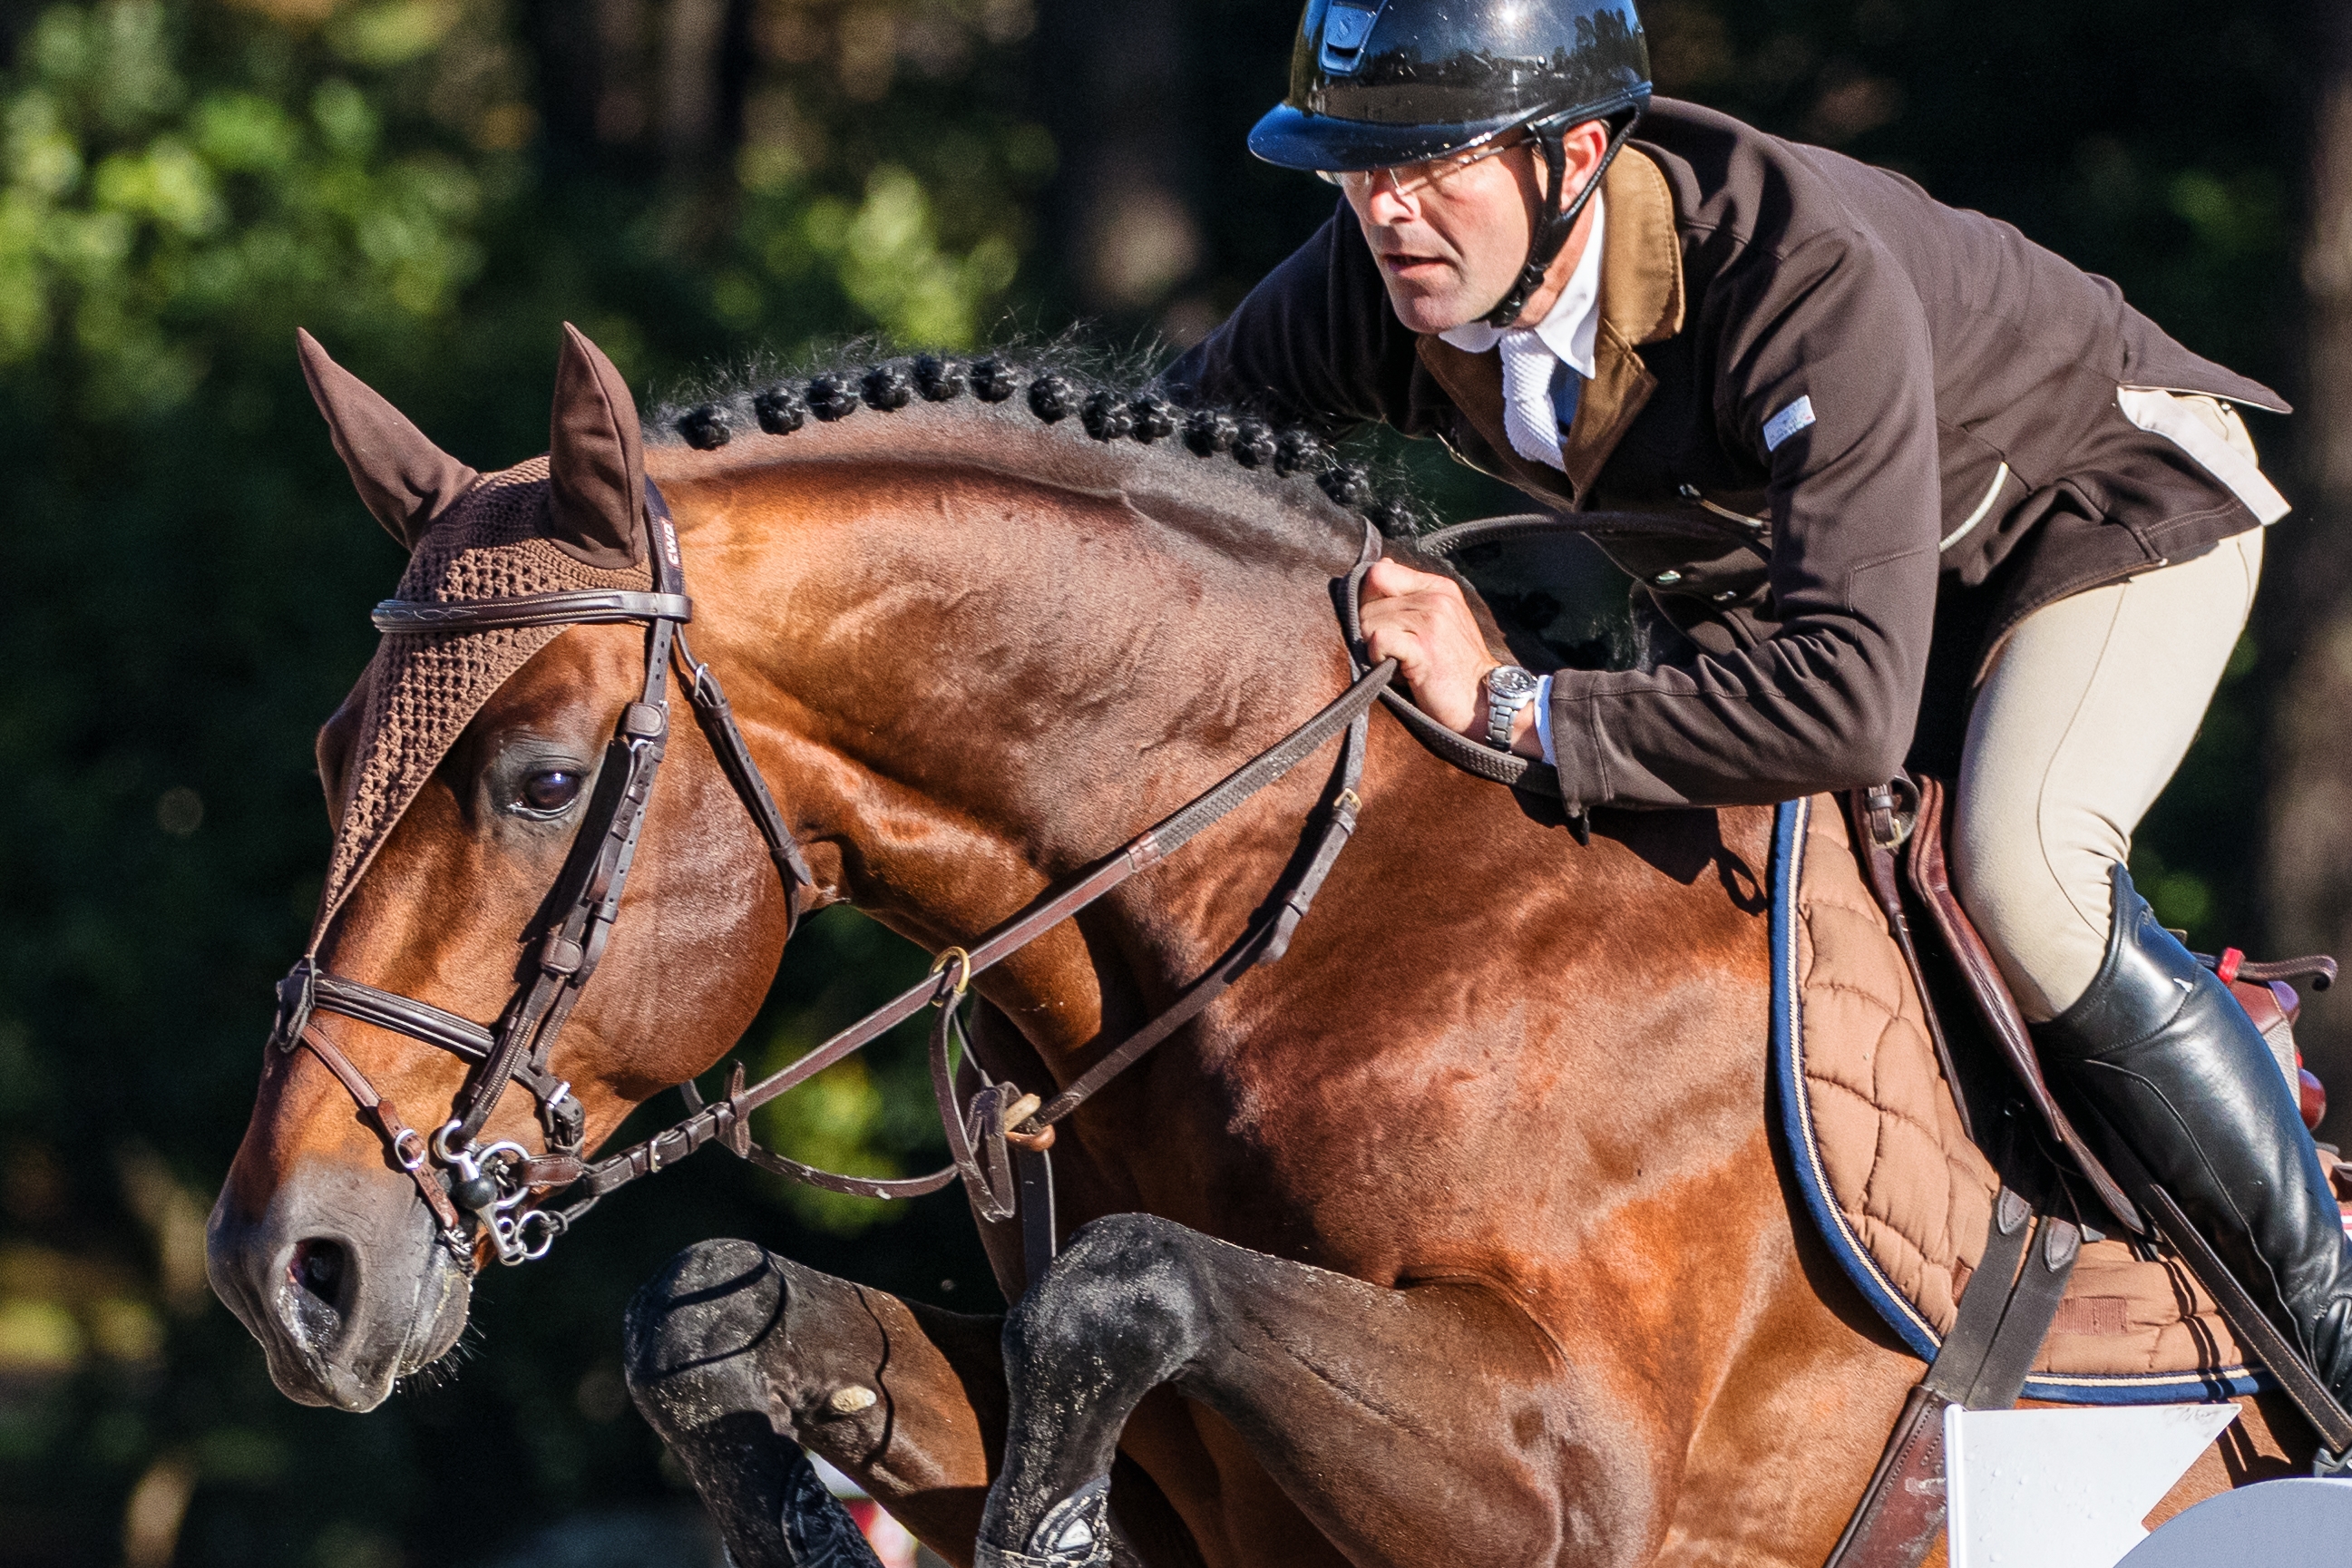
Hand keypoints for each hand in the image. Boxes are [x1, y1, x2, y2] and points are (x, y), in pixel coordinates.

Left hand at [1358, 559, 1540, 754]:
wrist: (1485, 701)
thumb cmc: (1455, 667)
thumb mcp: (1438, 620)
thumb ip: (1409, 594)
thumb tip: (1381, 565)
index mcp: (1438, 587)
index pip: (1380, 573)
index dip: (1368, 599)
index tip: (1382, 624)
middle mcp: (1435, 598)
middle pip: (1368, 601)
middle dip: (1371, 630)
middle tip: (1397, 652)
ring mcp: (1431, 621)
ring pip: (1369, 622)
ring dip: (1375, 649)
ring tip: (1401, 662)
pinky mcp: (1423, 647)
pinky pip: (1377, 640)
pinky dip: (1378, 659)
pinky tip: (1398, 670)